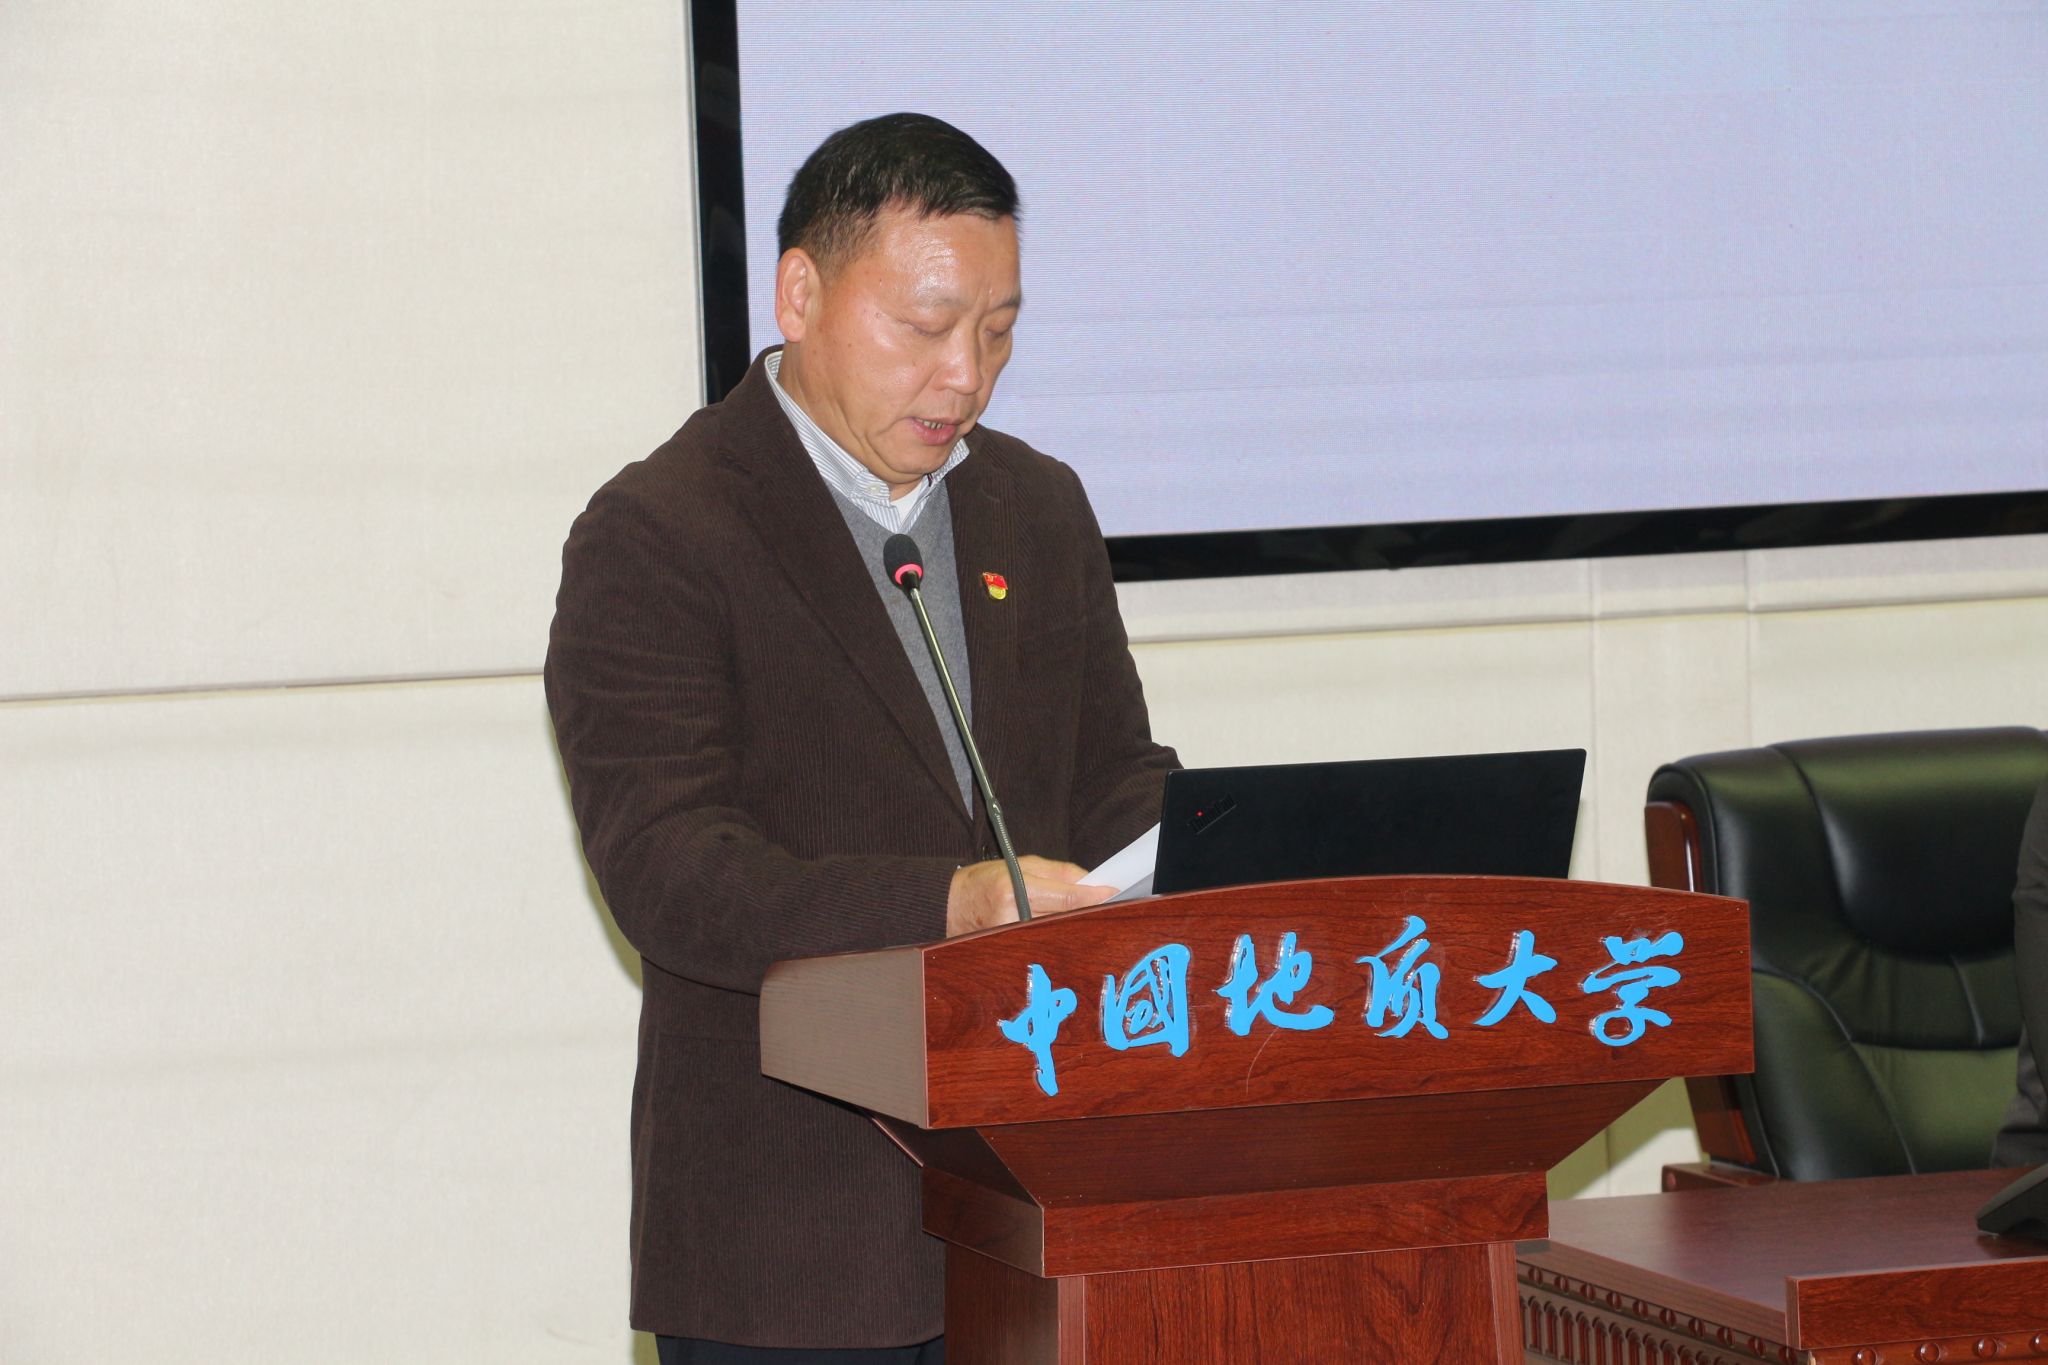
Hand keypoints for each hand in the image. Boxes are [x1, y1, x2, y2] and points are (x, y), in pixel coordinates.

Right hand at [946, 856, 1114, 935]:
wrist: (950, 905)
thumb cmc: (983, 882)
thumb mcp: (1021, 864)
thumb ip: (1059, 873)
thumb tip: (1090, 882)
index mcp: (1014, 889)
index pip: (1066, 898)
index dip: (1093, 896)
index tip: (1112, 892)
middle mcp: (1012, 916)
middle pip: (1066, 918)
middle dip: (1085, 911)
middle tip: (1104, 904)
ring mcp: (1010, 938)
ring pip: (1057, 933)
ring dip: (1072, 925)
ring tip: (1081, 916)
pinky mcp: (1009, 952)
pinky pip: (1043, 944)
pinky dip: (1056, 936)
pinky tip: (1060, 931)